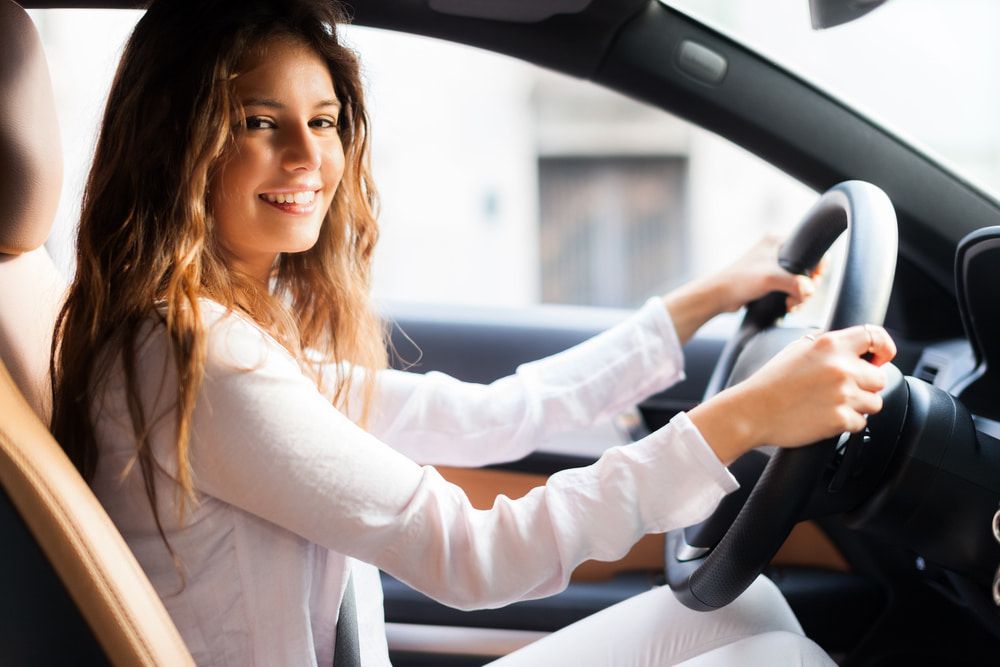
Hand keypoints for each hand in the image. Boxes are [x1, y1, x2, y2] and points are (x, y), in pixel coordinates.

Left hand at [663, 234, 820, 343]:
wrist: (719, 296)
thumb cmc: (740, 280)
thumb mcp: (771, 278)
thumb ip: (795, 283)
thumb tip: (810, 290)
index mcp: (778, 241)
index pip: (811, 248)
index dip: (818, 265)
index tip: (815, 279)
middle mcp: (777, 251)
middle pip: (807, 268)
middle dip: (807, 286)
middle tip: (801, 298)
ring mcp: (773, 267)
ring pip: (800, 281)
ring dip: (800, 296)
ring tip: (792, 305)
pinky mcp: (769, 281)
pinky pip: (790, 289)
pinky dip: (793, 299)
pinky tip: (789, 307)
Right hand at [689, 324, 896, 464]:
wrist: (753, 411)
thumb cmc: (772, 381)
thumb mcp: (798, 349)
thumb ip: (827, 345)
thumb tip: (853, 347)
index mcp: (830, 345)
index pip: (875, 337)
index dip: (884, 348)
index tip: (881, 358)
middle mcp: (841, 367)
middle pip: (879, 378)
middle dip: (866, 385)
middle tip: (844, 390)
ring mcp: (842, 394)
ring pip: (874, 402)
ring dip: (858, 405)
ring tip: (832, 404)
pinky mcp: (840, 419)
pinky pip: (860, 423)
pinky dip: (846, 423)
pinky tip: (825, 416)